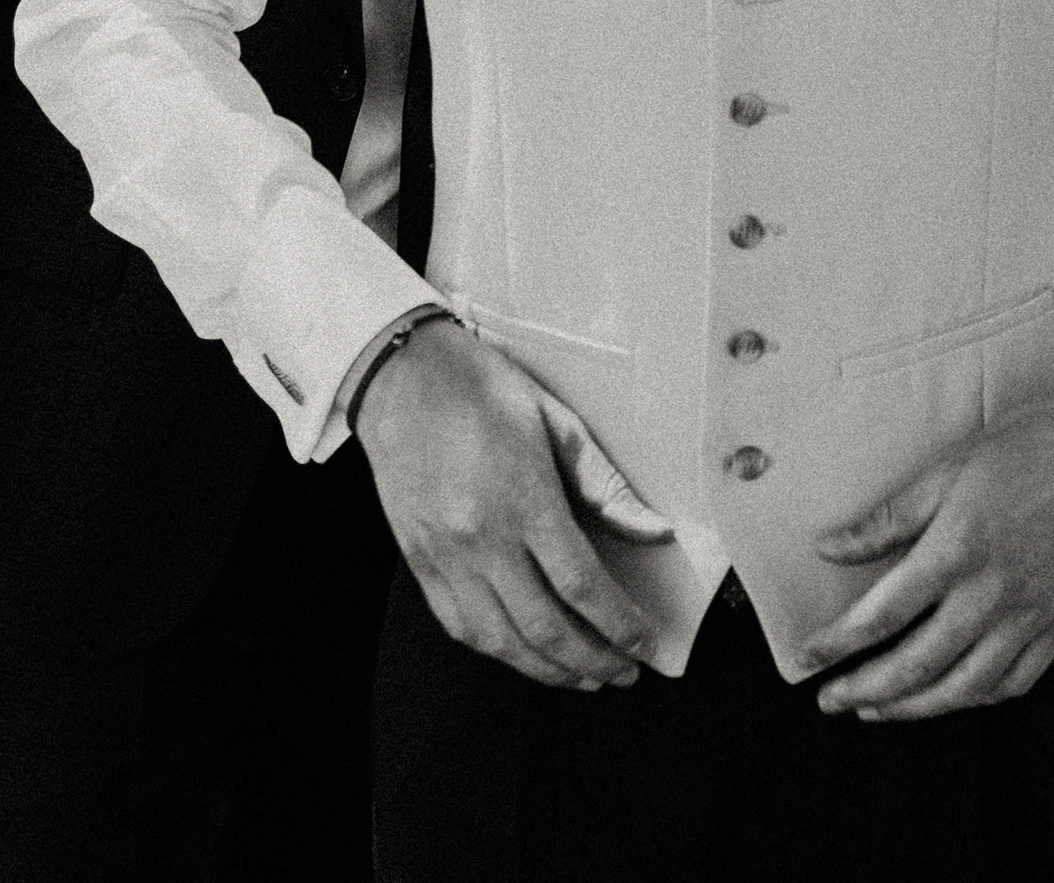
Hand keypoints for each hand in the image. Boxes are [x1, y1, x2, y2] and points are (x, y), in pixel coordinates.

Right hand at [356, 318, 663, 692]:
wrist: (399, 377)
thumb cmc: (479, 389)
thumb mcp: (557, 422)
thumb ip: (605, 485)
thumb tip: (654, 531)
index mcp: (524, 500)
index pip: (582, 587)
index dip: (620, 628)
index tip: (645, 648)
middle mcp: (482, 538)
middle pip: (545, 628)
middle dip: (592, 661)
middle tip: (622, 673)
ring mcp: (445, 555)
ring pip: (500, 640)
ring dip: (547, 669)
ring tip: (582, 676)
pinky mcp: (419, 561)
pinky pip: (459, 625)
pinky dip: (497, 650)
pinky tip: (523, 653)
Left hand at [799, 358, 1053, 722]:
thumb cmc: (1029, 446)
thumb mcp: (948, 468)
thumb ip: (888, 518)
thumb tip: (828, 547)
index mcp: (957, 550)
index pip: (881, 616)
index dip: (836, 643)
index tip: (806, 657)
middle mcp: (994, 595)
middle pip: (917, 666)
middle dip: (865, 690)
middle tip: (828, 700)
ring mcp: (1033, 617)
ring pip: (964, 689)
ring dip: (913, 708)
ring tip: (876, 708)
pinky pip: (1015, 683)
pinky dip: (975, 699)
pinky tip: (950, 696)